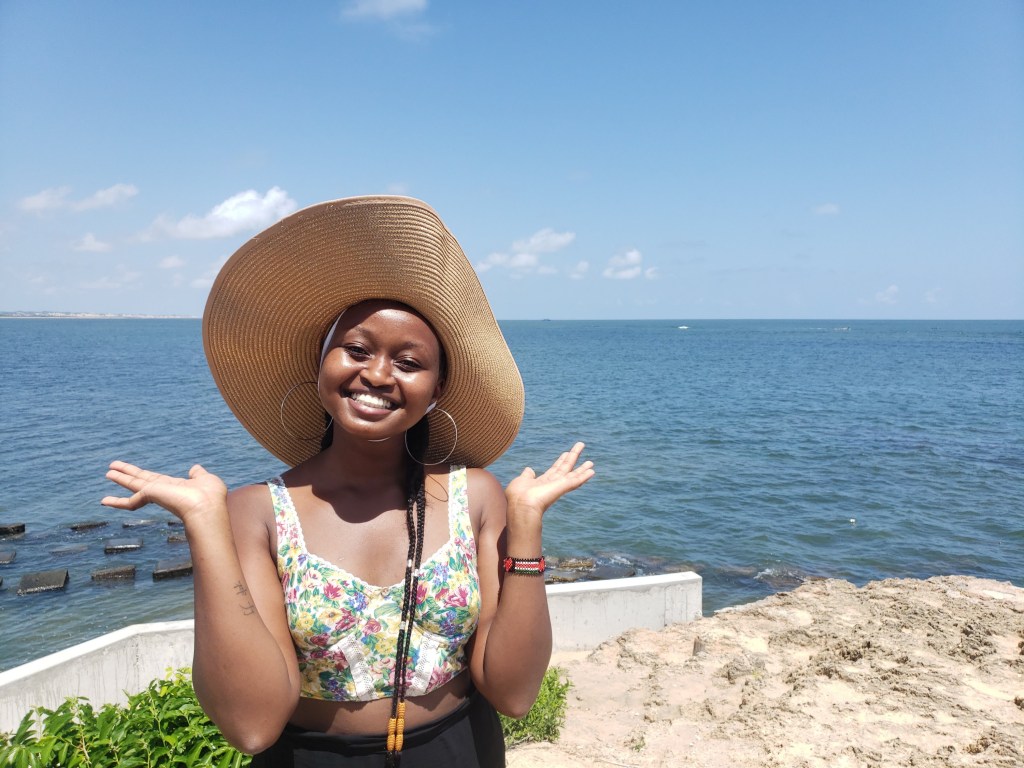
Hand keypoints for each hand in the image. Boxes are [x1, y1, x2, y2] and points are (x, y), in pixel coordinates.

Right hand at [101, 461, 227, 524]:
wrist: (206, 509)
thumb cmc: (210, 496)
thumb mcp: (206, 479)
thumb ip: (198, 474)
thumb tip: (194, 468)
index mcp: (175, 487)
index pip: (155, 480)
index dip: (145, 476)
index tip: (138, 473)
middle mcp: (163, 491)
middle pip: (141, 480)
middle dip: (127, 474)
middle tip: (112, 469)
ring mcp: (156, 494)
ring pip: (134, 486)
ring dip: (120, 478)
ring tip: (107, 472)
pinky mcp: (150, 496)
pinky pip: (130, 501)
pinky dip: (117, 502)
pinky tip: (104, 501)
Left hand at [504, 442, 593, 519]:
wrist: (522, 506)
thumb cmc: (517, 496)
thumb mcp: (521, 481)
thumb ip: (527, 476)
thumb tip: (529, 469)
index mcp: (542, 483)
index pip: (554, 470)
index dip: (560, 461)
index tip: (566, 453)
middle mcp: (552, 484)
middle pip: (565, 468)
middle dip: (572, 457)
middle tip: (580, 446)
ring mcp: (558, 486)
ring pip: (573, 475)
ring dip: (582, 468)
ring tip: (591, 462)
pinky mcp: (563, 487)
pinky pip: (576, 480)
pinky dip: (584, 476)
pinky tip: (592, 471)